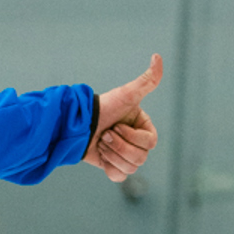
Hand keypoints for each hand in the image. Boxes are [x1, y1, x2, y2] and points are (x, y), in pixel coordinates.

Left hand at [83, 54, 160, 182]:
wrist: (75, 123)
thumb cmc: (101, 107)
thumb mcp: (126, 95)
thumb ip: (146, 80)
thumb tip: (157, 56)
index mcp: (144, 128)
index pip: (149, 143)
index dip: (130, 137)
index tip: (115, 126)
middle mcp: (137, 142)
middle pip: (140, 158)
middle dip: (118, 146)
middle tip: (104, 135)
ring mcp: (124, 155)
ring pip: (130, 168)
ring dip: (111, 155)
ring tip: (100, 142)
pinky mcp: (111, 166)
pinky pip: (119, 177)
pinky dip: (109, 168)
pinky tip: (100, 156)